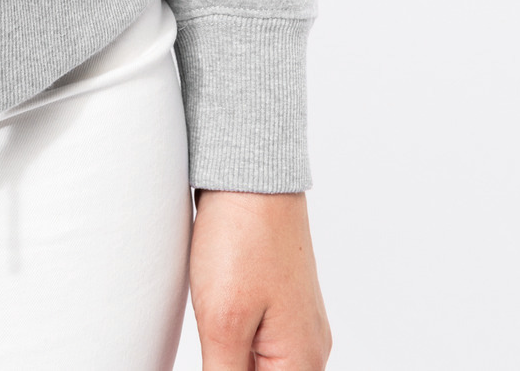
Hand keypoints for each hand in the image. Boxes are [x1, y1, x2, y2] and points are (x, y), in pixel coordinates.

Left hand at [190, 190, 330, 368]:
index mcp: (303, 362)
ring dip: (231, 362)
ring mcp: (296, 322)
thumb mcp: (224, 323)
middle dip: (230, 369)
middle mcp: (309, 348)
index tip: (214, 360)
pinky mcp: (278, 301)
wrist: (250, 169)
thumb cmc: (241, 237)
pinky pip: (260, 344)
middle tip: (210, 343)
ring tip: (210, 336)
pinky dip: (236, 350)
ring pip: (262, 366)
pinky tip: (214, 335)